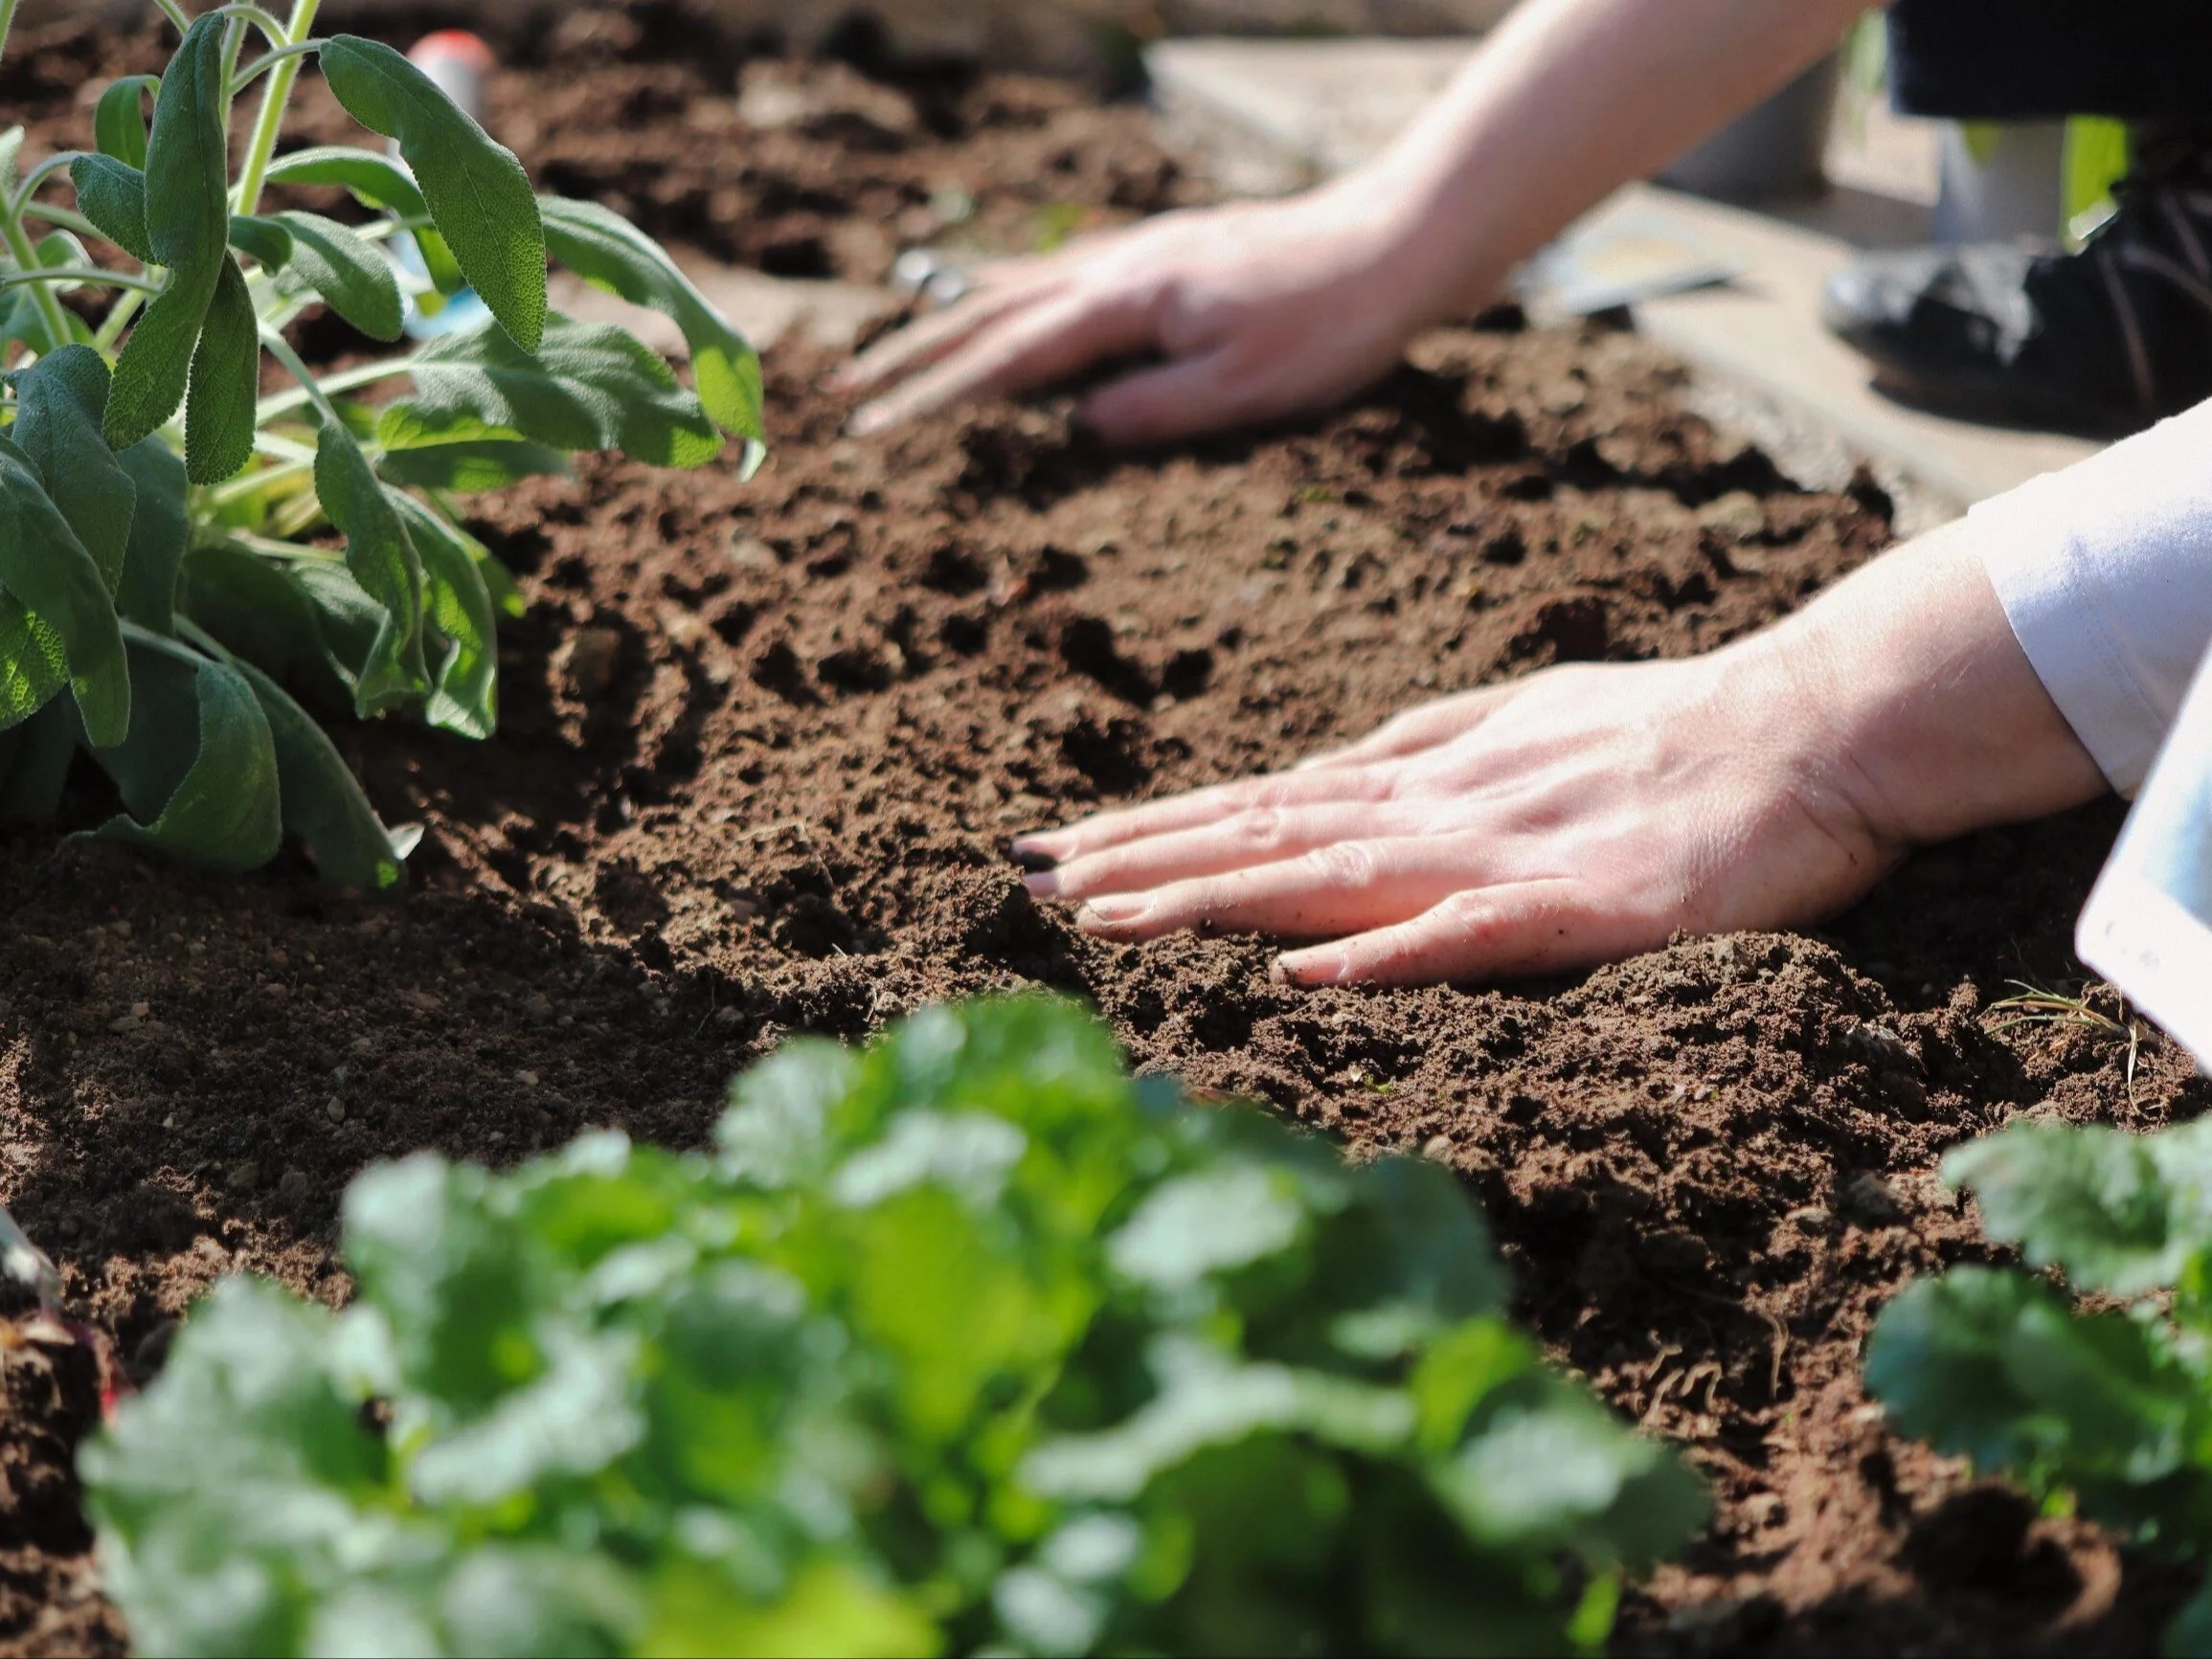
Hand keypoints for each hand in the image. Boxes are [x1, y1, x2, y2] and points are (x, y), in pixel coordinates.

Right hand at [835, 186, 1444, 446]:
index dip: (934, 396)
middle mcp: (1120, 269)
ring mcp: (1140, 255)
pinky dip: (1011, 289)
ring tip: (896, 347)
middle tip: (846, 389)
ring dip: (950, 320)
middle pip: (991, 314)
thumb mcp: (1244, 389)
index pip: (1007, 359)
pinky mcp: (1165, 254)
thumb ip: (1153, 410)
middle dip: (913, 355)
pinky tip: (1000, 296)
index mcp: (1128, 305)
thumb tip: (1074, 431)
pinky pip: (1062, 271)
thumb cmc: (1330, 325)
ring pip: (1020, 286)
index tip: (874, 427)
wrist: (1395, 242)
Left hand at [1011, 524, 2107, 986]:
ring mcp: (1506, 853)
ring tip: (1105, 918)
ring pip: (1332, 875)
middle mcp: (1440, 808)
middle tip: (1024, 882)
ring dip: (1213, 896)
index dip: (1153, 829)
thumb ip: (1426, 748)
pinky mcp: (1586, 906)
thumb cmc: (1673, 729)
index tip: (1053, 850)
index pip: (1261, 806)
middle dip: (1140, 861)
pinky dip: (1385, 953)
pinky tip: (1303, 971)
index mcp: (1427, 778)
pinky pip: (1472, 932)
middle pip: (1265, 835)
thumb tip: (1330, 769)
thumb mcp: (1524, 723)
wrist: (1816, 724)